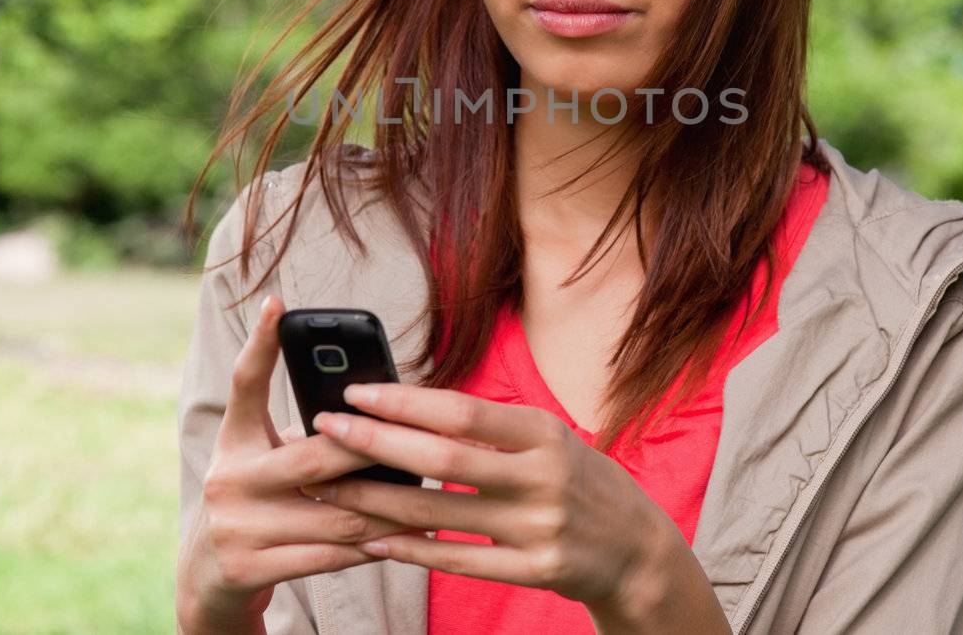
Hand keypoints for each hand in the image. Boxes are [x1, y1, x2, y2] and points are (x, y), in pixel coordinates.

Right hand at [177, 295, 430, 633]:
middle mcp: (228, 478)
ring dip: (387, 507)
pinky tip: (401, 538)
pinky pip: (328, 556)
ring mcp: (235, 526)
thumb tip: (379, 413)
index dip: (260, 344)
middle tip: (416, 441)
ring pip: (334, 513)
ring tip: (426, 496)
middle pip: (313, 457)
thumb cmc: (259, 501)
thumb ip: (303, 436)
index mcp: (233, 441)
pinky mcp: (247, 568)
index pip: (245, 384)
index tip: (277, 303)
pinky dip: (370, 547)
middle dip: (369, 451)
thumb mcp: (265, 460)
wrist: (210, 578)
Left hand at [300, 381, 675, 614]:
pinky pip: (460, 563)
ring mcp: (540, 529)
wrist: (636, 549)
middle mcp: (544, 478)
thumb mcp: (549, 440)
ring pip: (441, 514)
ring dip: (376, 500)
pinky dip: (413, 551)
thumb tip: (412, 405)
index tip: (355, 391)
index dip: (404, 401)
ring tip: (330, 486)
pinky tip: (375, 540)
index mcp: (545, 434)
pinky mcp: (536, 571)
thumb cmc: (579, 482)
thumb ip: (491, 428)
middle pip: (443, 459)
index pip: (463, 411)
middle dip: (376, 442)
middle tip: (326, 429)